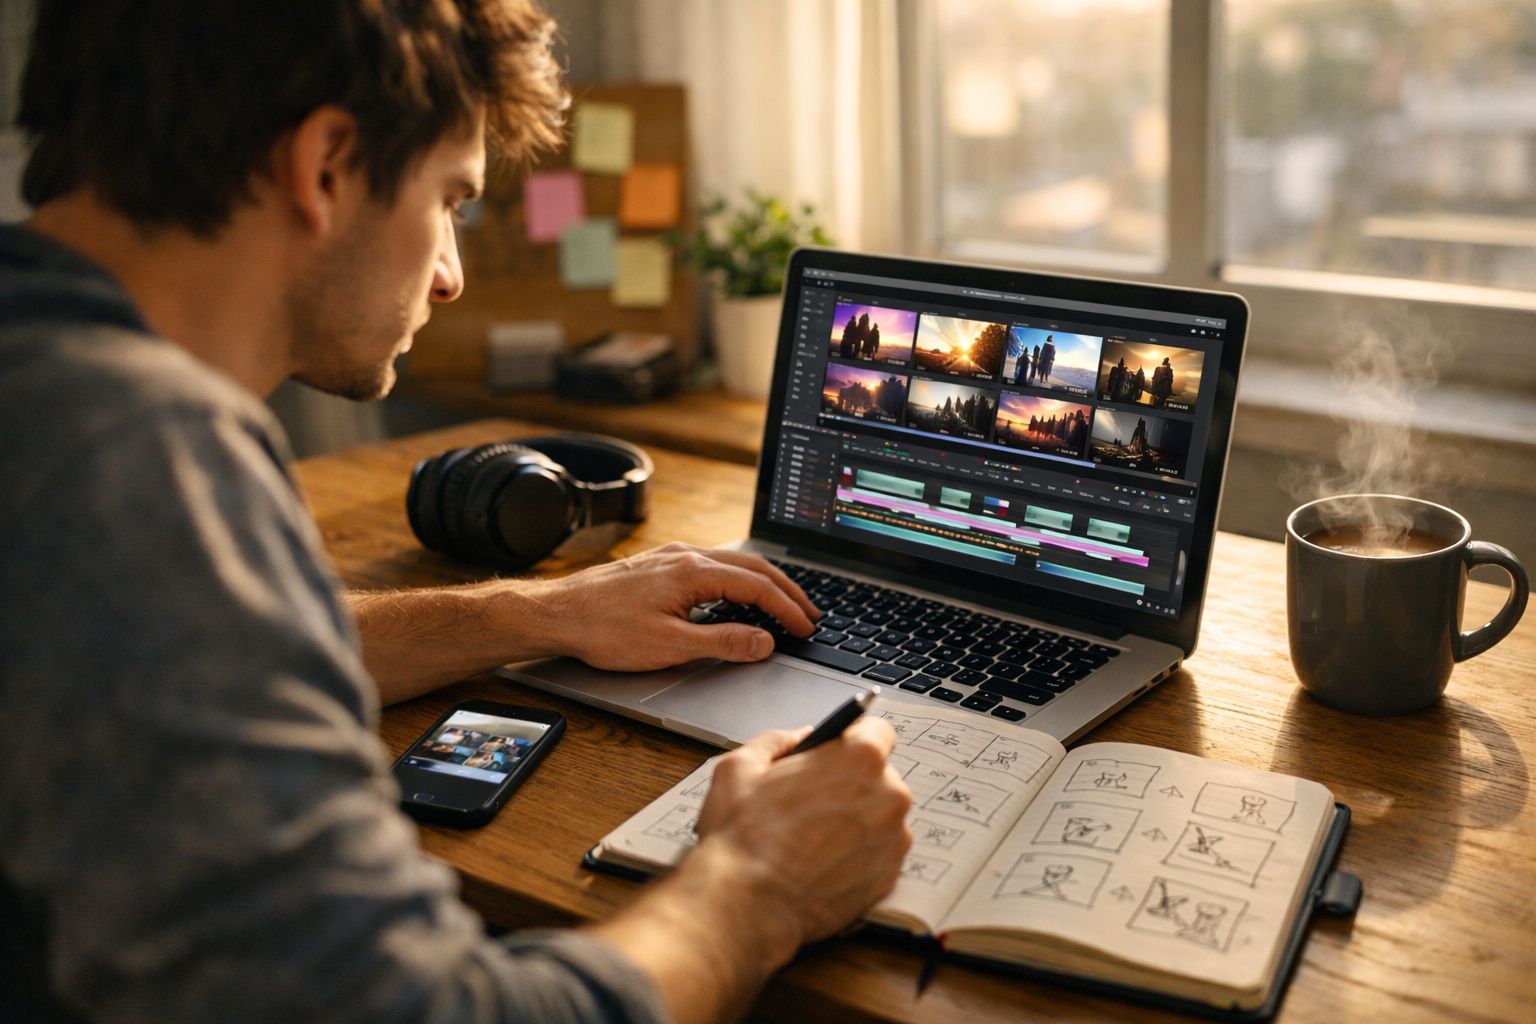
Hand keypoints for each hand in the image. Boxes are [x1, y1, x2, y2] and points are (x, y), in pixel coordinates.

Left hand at [540, 543, 819, 670]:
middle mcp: (686, 556)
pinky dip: (738, 579)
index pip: (758, 588)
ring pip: (733, 562)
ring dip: (763, 582)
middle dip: (786, 590)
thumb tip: (764, 641)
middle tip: (809, 614)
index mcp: (694, 572)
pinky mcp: (658, 565)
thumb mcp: (669, 646)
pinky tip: (736, 594)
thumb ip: (722, 643)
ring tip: (782, 604)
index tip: (806, 629)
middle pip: (752, 567)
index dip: (788, 610)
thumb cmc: (605, 630)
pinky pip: (712, 564)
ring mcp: (671, 557)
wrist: (557, 613)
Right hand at [695, 718, 912, 945]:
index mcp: (860, 758)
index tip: (838, 753)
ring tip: (814, 837)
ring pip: (880, 817)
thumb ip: (777, 741)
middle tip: (813, 800)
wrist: (746, 904)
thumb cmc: (742, 836)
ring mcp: (892, 841)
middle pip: (880, 776)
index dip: (853, 740)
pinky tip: (823, 862)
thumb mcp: (740, 766)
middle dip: (852, 783)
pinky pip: (879, 854)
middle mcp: (888, 796)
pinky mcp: (888, 878)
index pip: (878, 731)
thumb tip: (799, 738)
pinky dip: (858, 855)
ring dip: (857, 821)